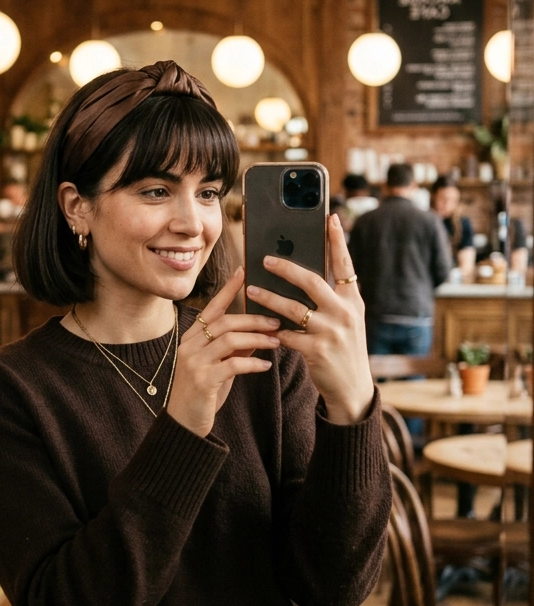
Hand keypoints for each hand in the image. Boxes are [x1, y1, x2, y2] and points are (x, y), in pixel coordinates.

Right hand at [167, 267, 280, 437]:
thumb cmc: (202, 394)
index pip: (212, 308)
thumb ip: (233, 349)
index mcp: (192, 338)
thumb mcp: (218, 366)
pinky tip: (266, 366)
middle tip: (277, 320)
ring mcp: (194, 362)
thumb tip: (256, 335)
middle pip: (225, 322)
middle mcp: (190, 345)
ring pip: (230, 340)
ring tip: (277, 341)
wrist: (184, 424)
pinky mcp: (202, 380)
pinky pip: (233, 365)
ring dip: (257, 339)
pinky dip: (253, 363)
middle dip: (253, 319)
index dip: (228, 289)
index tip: (244, 272)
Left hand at [247, 213, 373, 424]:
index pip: (344, 264)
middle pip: (311, 281)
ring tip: (251, 290)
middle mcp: (345, 312)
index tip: (330, 217)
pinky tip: (261, 327)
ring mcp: (332, 331)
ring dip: (268, 298)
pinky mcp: (317, 350)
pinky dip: (273, 330)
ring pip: (292, 308)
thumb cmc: (344, 348)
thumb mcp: (346, 319)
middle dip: (286, 268)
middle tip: (265, 259)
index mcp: (352, 300)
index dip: (337, 240)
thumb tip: (303, 273)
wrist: (353, 388)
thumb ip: (330, 298)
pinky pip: (287, 335)